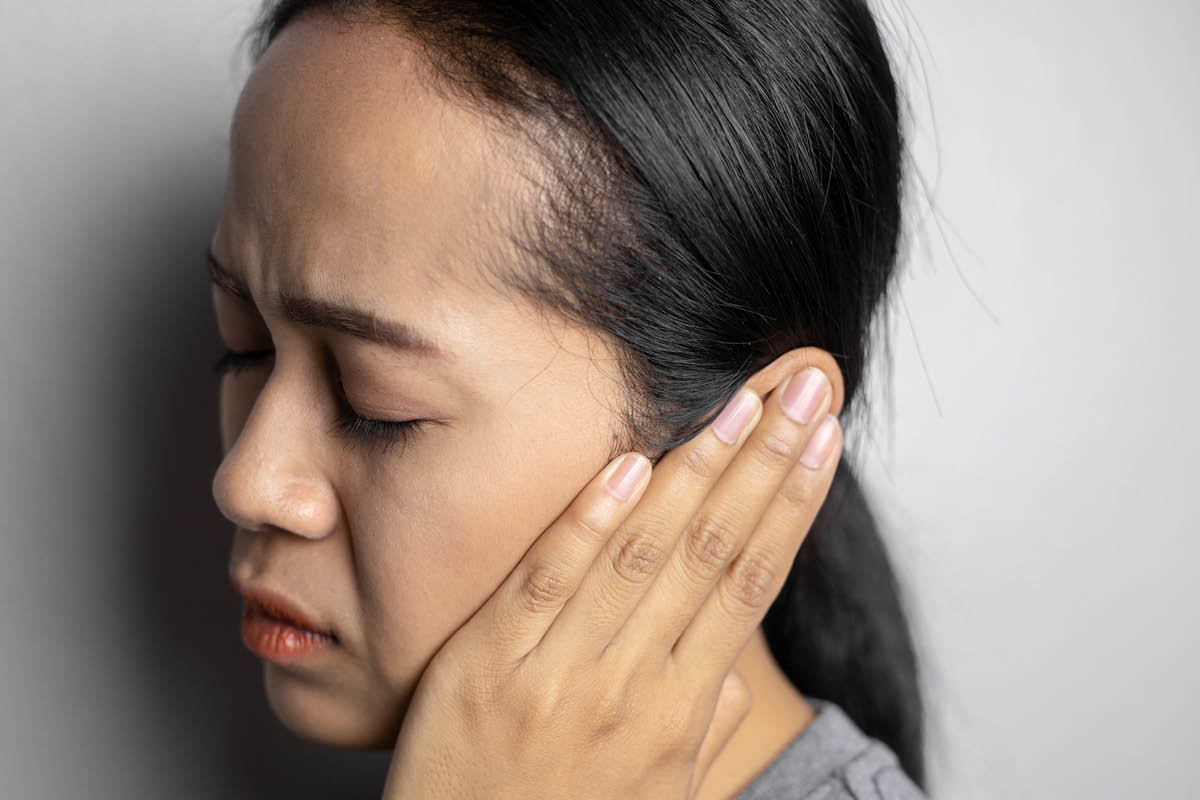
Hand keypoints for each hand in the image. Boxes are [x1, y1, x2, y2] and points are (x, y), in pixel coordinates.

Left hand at [382, 364, 842, 799]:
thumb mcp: (660, 798)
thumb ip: (703, 731)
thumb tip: (737, 679)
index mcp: (682, 713)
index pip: (751, 583)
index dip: (794, 504)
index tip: (826, 439)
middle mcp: (635, 687)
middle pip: (716, 553)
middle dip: (769, 464)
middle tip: (807, 389)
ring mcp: (562, 674)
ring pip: (644, 554)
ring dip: (699, 472)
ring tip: (744, 404)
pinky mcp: (488, 666)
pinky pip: (547, 580)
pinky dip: (591, 521)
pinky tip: (632, 463)